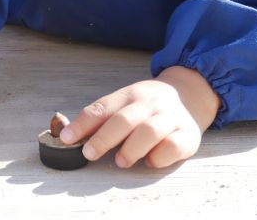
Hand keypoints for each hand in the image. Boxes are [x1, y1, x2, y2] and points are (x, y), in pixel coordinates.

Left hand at [58, 65, 220, 168]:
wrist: (190, 94)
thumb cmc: (148, 106)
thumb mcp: (125, 102)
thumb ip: (101, 117)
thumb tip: (67, 134)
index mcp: (129, 94)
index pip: (103, 107)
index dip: (83, 123)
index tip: (66, 138)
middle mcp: (149, 103)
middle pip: (124, 119)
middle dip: (103, 138)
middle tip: (89, 154)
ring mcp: (170, 118)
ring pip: (149, 131)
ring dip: (131, 148)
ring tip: (120, 161)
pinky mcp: (188, 135)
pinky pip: (173, 146)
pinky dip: (159, 156)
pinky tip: (149, 161)